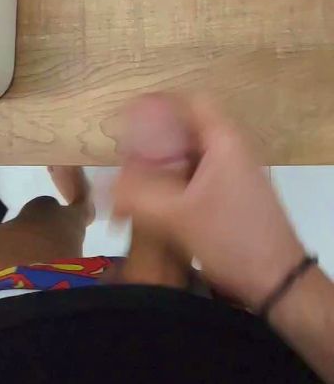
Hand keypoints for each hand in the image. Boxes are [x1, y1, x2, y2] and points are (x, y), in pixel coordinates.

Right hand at [114, 94, 304, 309]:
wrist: (278, 281)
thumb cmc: (232, 240)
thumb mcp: (178, 218)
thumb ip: (137, 196)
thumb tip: (106, 184)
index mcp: (223, 142)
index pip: (189, 102)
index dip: (158, 105)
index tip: (128, 119)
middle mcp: (230, 150)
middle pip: (185, 130)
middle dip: (152, 143)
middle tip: (124, 160)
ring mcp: (232, 173)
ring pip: (188, 157)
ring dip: (160, 168)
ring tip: (131, 185)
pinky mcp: (230, 194)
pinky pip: (194, 178)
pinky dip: (172, 185)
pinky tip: (151, 204)